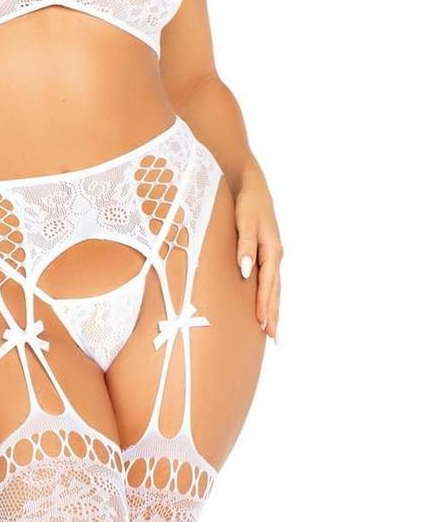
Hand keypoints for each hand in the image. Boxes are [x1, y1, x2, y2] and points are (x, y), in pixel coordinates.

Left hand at [234, 169, 282, 340]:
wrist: (252, 184)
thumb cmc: (247, 202)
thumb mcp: (245, 221)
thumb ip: (245, 246)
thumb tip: (245, 272)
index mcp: (272, 249)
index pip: (268, 284)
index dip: (265, 305)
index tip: (263, 324)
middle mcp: (275, 254)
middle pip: (275, 290)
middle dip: (274, 313)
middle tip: (273, 337)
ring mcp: (272, 253)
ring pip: (274, 286)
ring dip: (273, 306)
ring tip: (272, 328)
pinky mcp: (266, 251)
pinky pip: (269, 278)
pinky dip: (269, 293)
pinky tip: (265, 302)